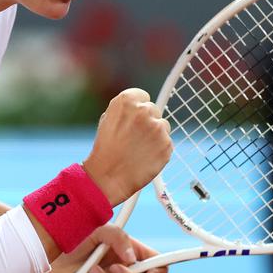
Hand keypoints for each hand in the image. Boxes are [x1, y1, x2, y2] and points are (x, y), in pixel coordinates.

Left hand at [45, 223, 167, 272]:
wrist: (48, 250)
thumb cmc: (73, 234)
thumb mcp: (98, 229)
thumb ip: (118, 238)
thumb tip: (132, 259)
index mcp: (130, 250)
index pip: (157, 263)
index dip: (159, 271)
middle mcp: (124, 267)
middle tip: (114, 269)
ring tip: (91, 270)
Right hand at [83, 89, 171, 205]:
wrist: (108, 176)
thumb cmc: (106, 149)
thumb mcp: (108, 120)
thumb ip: (126, 110)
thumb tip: (141, 106)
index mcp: (127, 101)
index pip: (143, 96)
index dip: (137, 109)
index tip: (134, 119)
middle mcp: (144, 110)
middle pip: (154, 110)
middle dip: (147, 122)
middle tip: (135, 138)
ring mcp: (157, 128)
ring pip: (162, 127)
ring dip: (155, 135)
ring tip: (139, 149)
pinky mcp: (167, 144)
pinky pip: (166, 143)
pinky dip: (159, 150)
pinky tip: (145, 157)